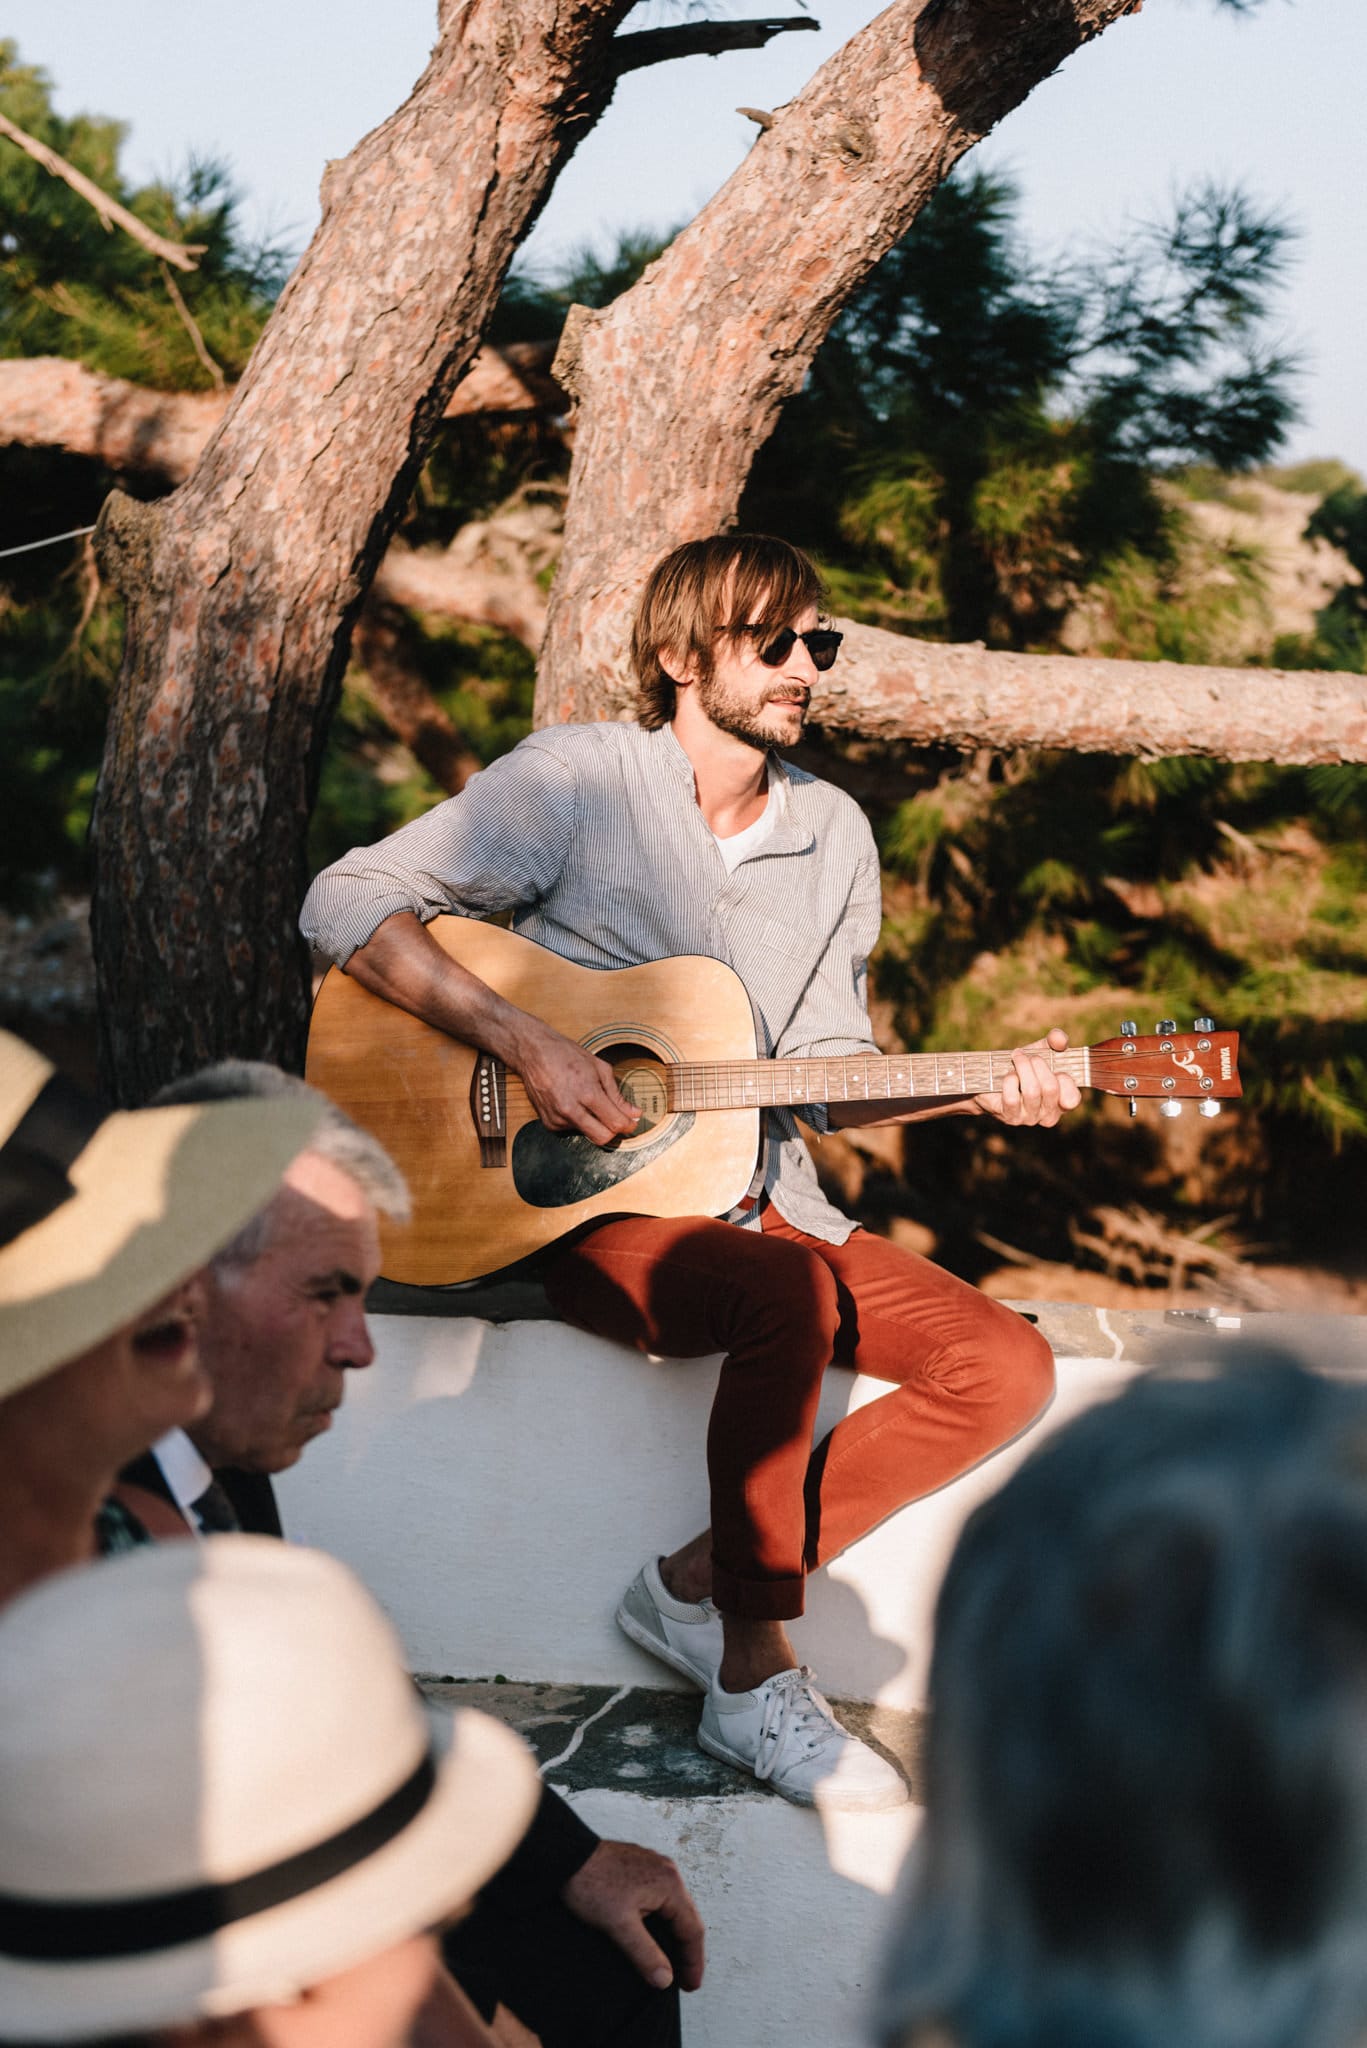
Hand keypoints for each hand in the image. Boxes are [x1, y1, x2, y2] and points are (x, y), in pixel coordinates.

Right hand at [512, 1018, 640, 1146]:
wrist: (533, 1052)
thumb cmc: (565, 1055)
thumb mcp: (599, 1068)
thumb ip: (617, 1095)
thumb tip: (633, 1112)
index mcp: (587, 1093)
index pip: (615, 1123)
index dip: (628, 1125)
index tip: (631, 1121)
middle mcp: (571, 1110)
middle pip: (602, 1138)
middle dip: (613, 1131)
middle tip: (617, 1119)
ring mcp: (557, 1118)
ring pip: (587, 1134)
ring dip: (594, 1123)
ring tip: (587, 1100)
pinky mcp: (548, 1123)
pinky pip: (571, 1129)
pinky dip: (578, 1120)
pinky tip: (573, 1102)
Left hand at [561, 1839, 704, 1993]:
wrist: (566, 1854)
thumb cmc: (591, 1884)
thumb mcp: (619, 1925)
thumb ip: (645, 1954)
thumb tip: (665, 1979)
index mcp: (669, 1884)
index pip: (692, 1929)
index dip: (694, 1961)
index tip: (690, 1985)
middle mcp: (667, 1871)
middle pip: (687, 1916)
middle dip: (687, 1950)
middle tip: (684, 1979)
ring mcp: (654, 1867)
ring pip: (674, 1907)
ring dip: (675, 1934)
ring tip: (671, 1961)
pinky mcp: (640, 1868)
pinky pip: (661, 1898)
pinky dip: (663, 1920)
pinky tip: (655, 1933)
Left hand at [973, 1027, 1079, 1127]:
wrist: (992, 1079)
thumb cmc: (1024, 1066)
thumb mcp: (1041, 1050)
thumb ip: (1055, 1041)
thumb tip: (1060, 1040)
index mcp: (1062, 1101)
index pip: (1072, 1098)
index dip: (1065, 1079)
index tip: (1056, 1069)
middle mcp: (1048, 1115)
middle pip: (1050, 1088)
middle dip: (1039, 1065)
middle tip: (1030, 1056)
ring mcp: (1029, 1118)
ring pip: (1032, 1091)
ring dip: (1023, 1068)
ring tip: (1017, 1058)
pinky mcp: (1010, 1117)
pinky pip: (1012, 1097)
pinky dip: (1010, 1080)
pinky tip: (1008, 1075)